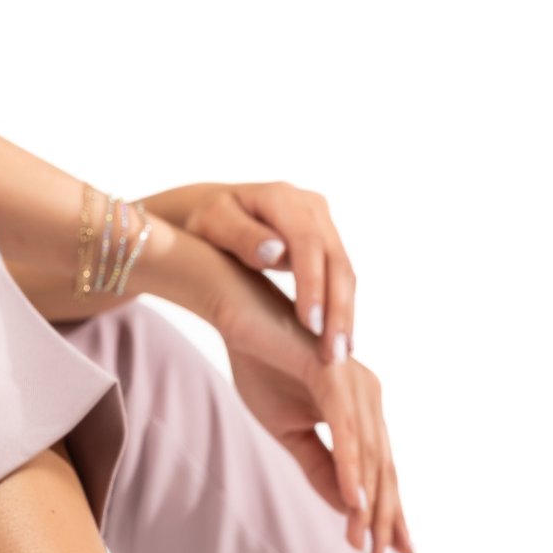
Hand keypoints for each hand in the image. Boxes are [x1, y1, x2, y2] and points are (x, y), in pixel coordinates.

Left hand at [145, 181, 355, 364]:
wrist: (218, 216)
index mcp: (281, 198)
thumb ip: (241, 236)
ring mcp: (323, 224)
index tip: (310, 326)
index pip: (307, 242)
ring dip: (345, 316)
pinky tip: (338, 342)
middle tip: (335, 353)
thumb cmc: (207, 224)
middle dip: (338, 309)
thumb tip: (276, 253)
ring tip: (339, 355)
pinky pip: (341, 279)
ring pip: (344, 273)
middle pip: (336, 260)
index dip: (313, 284)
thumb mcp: (212, 224)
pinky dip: (341, 311)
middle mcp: (310, 206)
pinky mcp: (327, 243)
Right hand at [210, 257, 411, 552]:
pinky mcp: (330, 373)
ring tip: (365, 543)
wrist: (234, 312)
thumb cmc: (263, 362)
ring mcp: (353, 382)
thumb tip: (345, 508)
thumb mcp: (289, 430)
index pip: (377, 470)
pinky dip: (350, 466)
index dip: (385, 514)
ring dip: (367, 504)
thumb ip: (319, 466)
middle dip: (384, 520)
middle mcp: (366, 395)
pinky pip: (343, 430)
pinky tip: (353, 499)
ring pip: (367, 456)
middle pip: (381, 469)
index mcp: (358, 408)